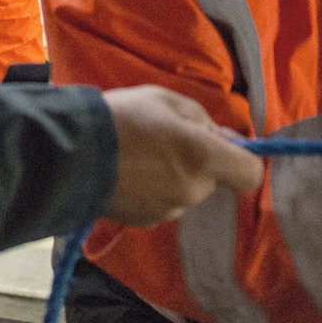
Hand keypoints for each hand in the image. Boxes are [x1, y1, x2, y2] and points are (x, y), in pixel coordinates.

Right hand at [100, 85, 262, 227]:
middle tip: (163, 140)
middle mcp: (192, 190)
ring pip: (185, 192)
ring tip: (139, 156)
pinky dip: (152, 191)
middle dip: (196, 163)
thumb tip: (224, 138)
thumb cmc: (121, 118)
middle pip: (212, 181)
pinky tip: (127, 173)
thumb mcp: (165, 100)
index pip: (251, 174)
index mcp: (203, 157)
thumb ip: (203, 120)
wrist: (71, 155)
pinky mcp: (145, 222)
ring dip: (173, 177)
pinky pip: (162, 204)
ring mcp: (168, 210)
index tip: (220, 147)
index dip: (241, 160)